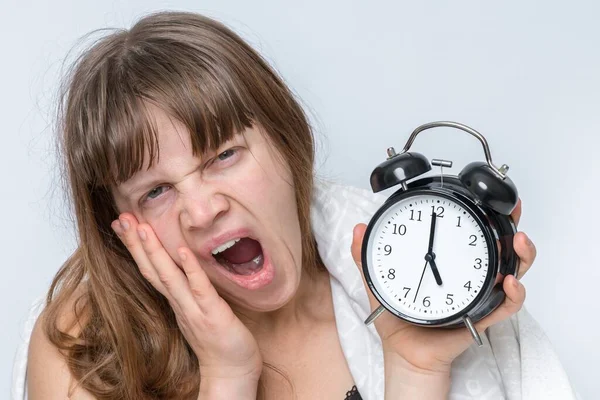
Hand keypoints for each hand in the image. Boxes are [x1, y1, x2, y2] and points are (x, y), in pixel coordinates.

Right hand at [111, 214, 261, 391]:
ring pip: (169, 277)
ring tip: (140, 227)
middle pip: (152, 270)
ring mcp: (194, 309)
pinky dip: (190, 269)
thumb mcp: (199, 311)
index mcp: (177, 301)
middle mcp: (180, 303)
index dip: (136, 247)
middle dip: (136, 243)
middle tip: (120, 217)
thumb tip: (183, 269)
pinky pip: (199, 288)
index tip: (123, 224)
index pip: (151, 269)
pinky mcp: (212, 314)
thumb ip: (189, 292)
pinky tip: (181, 251)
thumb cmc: (219, 342)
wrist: (231, 373)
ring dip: (154, 252)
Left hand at [352, 200, 534, 373]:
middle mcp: (470, 274)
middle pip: (500, 246)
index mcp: (449, 261)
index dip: (485, 212)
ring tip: (517, 241)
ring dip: (521, 254)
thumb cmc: (397, 318)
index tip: (488, 195)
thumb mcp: (379, 281)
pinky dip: (513, 294)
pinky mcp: (482, 315)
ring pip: (512, 271)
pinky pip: (505, 306)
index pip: (471, 232)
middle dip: (513, 226)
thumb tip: (357, 229)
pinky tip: (509, 282)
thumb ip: (365, 256)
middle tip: (515, 210)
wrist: (404, 352)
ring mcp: (479, 294)